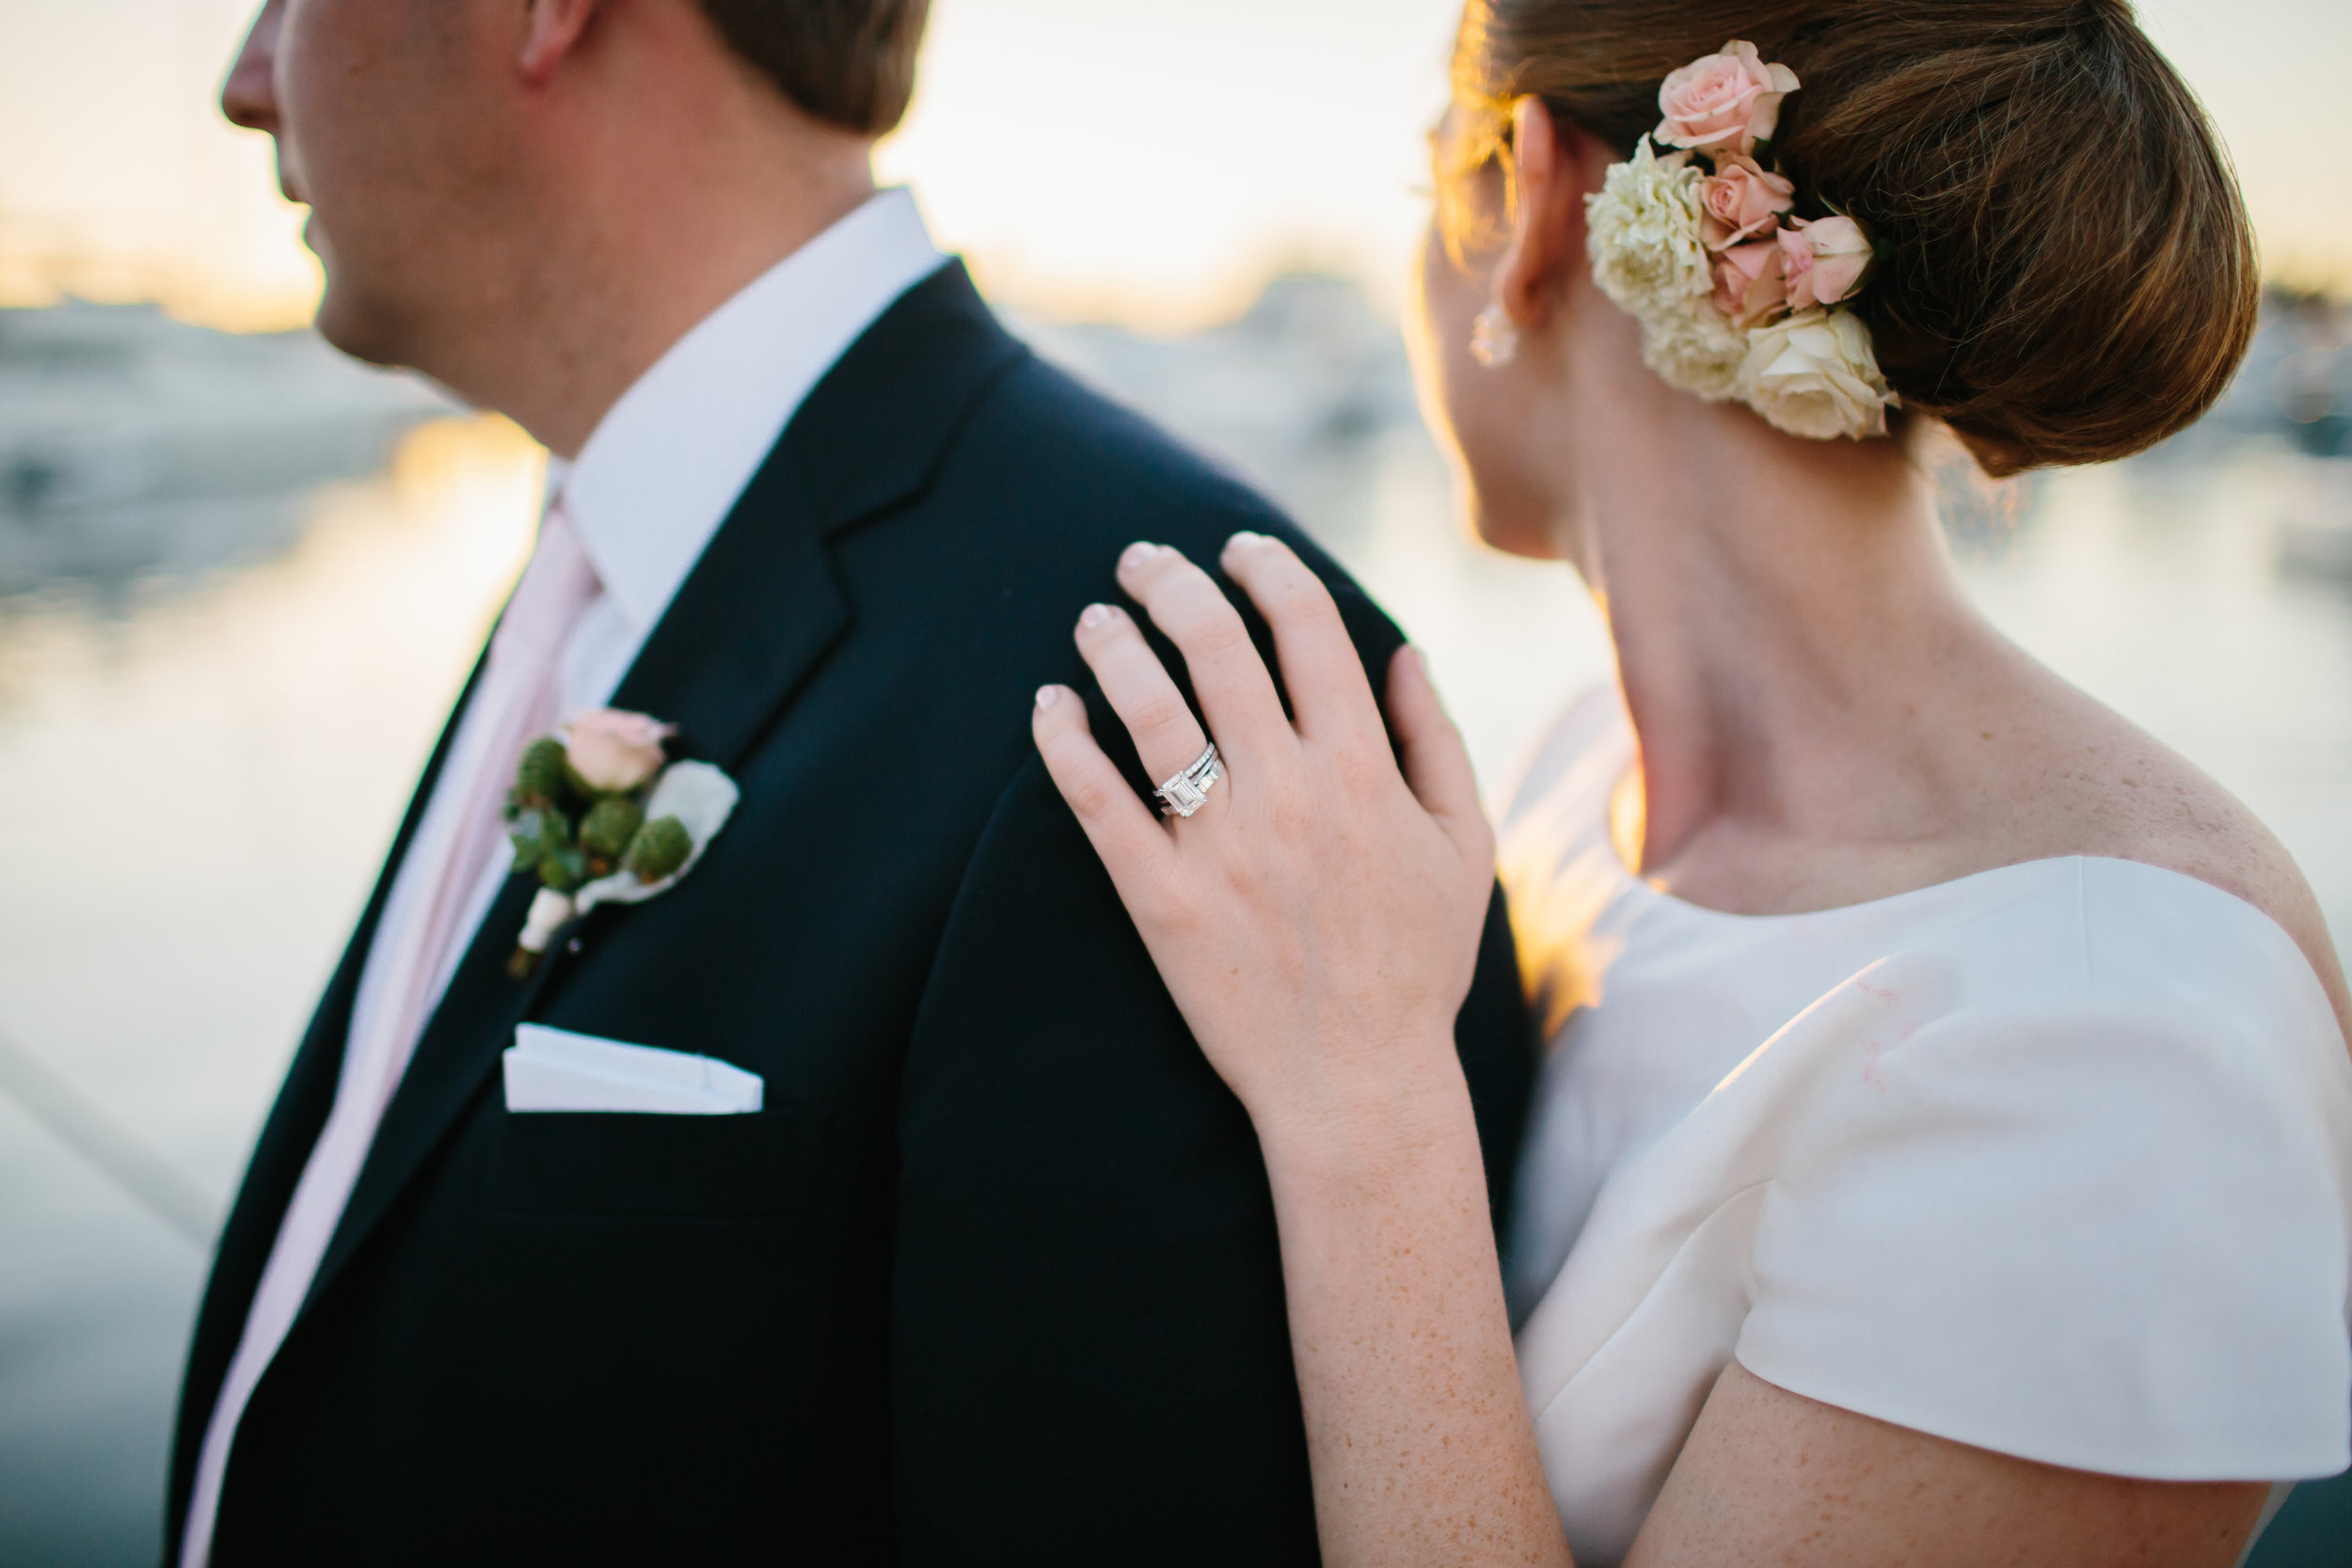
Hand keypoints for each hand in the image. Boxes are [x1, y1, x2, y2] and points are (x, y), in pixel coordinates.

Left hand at [1031, 534, 1497, 1158]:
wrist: (1359, 1084)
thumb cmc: (1418, 966)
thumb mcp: (1463, 848)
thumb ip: (1438, 742)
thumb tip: (1404, 652)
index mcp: (1363, 772)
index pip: (1307, 629)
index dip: (1270, 570)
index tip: (1242, 550)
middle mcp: (1288, 795)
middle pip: (1216, 648)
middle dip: (1174, 582)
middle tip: (1143, 560)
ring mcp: (1218, 847)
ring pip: (1150, 712)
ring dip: (1114, 645)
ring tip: (1095, 616)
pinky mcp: (1159, 900)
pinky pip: (1097, 803)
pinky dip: (1065, 742)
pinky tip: (1049, 704)